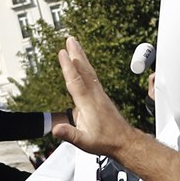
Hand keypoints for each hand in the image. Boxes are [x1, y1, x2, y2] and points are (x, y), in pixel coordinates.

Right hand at [51, 37, 136, 155]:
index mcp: (88, 104)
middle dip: (76, 53)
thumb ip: (69, 134)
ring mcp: (99, 94)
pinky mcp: (101, 96)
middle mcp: (94, 95)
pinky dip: (86, 66)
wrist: (124, 141)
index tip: (62, 52)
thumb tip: (55, 129)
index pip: (75, 81)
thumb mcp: (84, 141)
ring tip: (75, 44)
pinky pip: (92, 77)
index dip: (68, 66)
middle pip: (83, 70)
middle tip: (70, 39)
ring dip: (81, 57)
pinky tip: (83, 64)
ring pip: (89, 71)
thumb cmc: (105, 141)